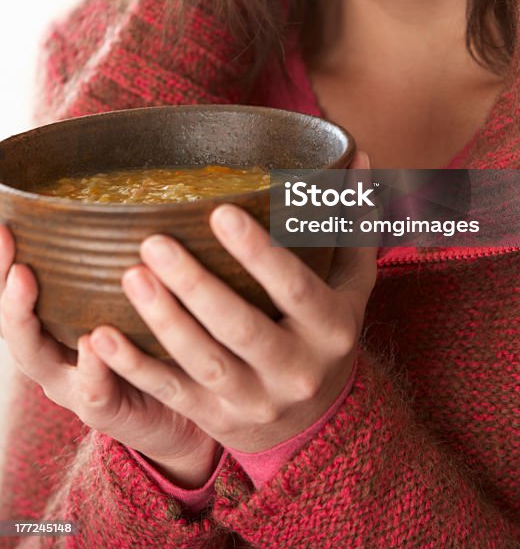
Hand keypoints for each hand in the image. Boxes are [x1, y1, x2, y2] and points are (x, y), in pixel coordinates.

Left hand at [0, 151, 375, 487]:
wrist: (318, 422)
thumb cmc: (327, 331)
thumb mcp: (352, 283)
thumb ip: (351, 222)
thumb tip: (357, 159)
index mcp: (332, 329)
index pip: (295, 288)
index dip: (258, 253)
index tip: (220, 211)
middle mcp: (296, 369)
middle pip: (242, 327)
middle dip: (196, 285)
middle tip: (154, 241)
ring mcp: (255, 400)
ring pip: (204, 362)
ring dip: (163, 321)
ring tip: (130, 275)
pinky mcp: (217, 420)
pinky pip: (172, 395)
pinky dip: (134, 368)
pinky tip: (101, 337)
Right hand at [0, 224, 217, 486]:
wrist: (184, 412)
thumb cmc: (153, 345)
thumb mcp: (133, 297)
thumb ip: (122, 258)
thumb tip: (136, 191)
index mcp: (55, 326)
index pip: (16, 289)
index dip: (3, 259)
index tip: (4, 222)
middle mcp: (53, 356)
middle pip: (12, 321)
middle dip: (1, 282)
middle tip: (6, 246)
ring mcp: (73, 385)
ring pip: (34, 355)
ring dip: (25, 315)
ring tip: (25, 279)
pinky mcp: (106, 411)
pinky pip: (92, 389)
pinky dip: (91, 364)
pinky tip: (94, 340)